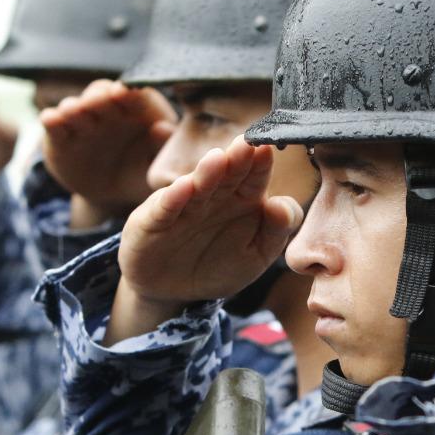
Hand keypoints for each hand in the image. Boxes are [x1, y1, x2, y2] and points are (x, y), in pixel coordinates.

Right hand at [40, 80, 173, 227]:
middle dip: (99, 97)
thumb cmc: (144, 173)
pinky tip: (51, 120)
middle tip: (98, 101)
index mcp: (137, 110)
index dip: (128, 92)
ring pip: (74, 106)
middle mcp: (107, 109)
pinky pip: (53, 124)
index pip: (133, 94)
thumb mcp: (157, 164)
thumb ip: (162, 145)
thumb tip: (164, 129)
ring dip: (73, 108)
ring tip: (74, 111)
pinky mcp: (60, 137)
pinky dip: (51, 120)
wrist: (116, 195)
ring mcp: (81, 121)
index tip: (124, 93)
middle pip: (100, 95)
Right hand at [108, 138, 302, 340]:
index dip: (261, 166)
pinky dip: (173, 198)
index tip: (268, 151)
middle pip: (227, 175)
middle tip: (247, 144)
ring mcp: (183, 206)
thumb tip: (280, 205)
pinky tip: (184, 187)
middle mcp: (214, 196)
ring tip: (218, 159)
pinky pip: (165, 208)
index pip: (255, 178)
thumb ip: (276, 231)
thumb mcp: (257, 255)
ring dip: (207, 173)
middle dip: (237, 159)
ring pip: (197, 187)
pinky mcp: (154, 221)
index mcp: (243, 199)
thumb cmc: (220, 266)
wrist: (173, 290)